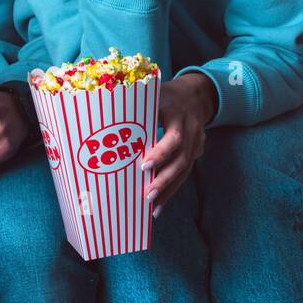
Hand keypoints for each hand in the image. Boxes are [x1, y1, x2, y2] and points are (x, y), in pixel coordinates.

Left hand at [142, 73, 217, 217]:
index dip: (160, 153)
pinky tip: (159, 204)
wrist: (196, 95)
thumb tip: (104, 119)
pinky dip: (172, 188)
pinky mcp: (196, 152)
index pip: (174, 137)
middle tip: (147, 195)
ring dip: (169, 190)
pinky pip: (185, 173)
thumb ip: (135, 105)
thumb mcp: (154, 94)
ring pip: (185, 170)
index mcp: (179, 113)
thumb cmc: (167, 95)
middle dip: (164, 179)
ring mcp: (197, 142)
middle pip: (181, 159)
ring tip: (153, 208)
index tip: (143, 165)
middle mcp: (192, 130)